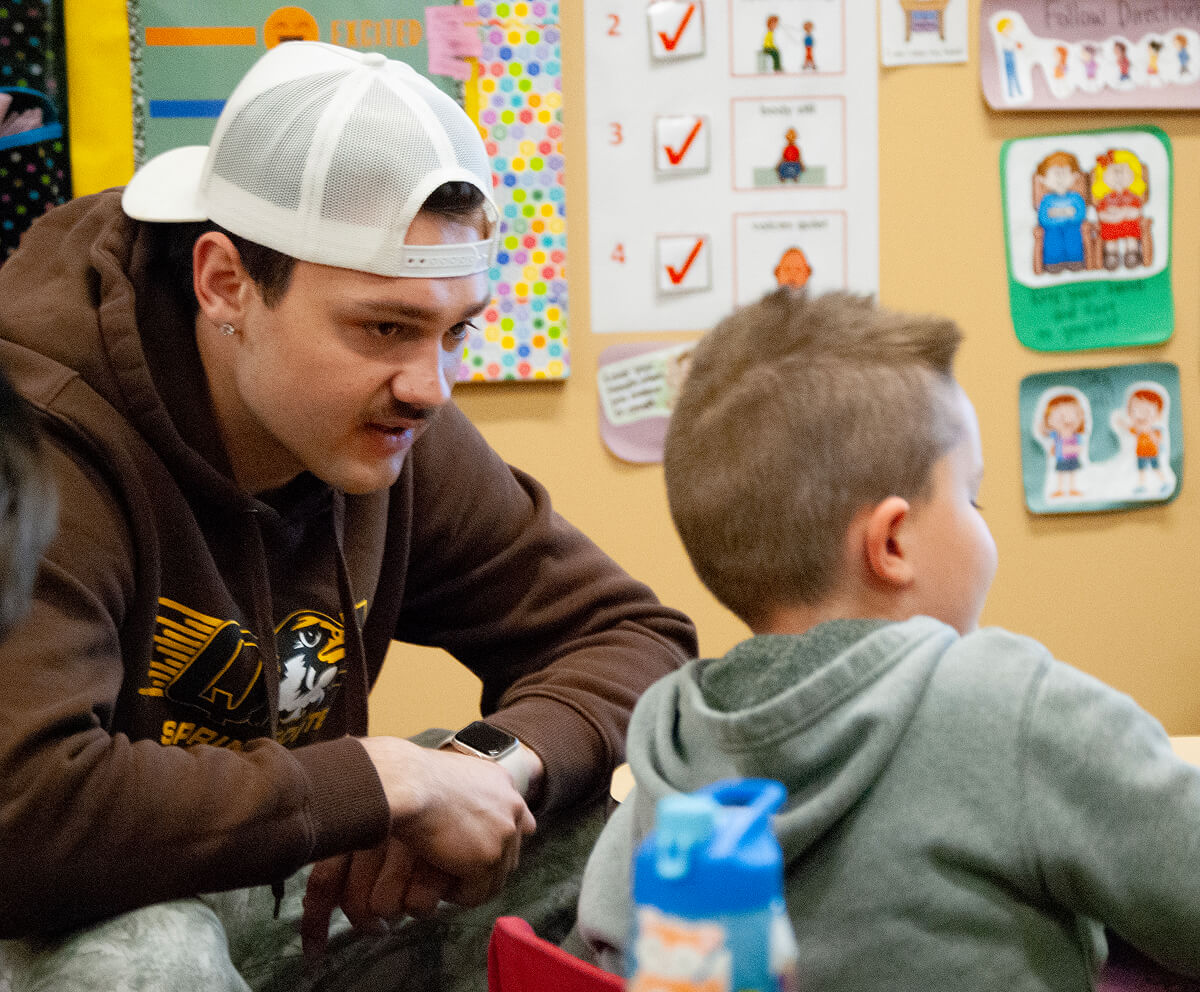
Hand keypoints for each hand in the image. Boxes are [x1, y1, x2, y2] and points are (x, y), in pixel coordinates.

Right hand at [301, 737, 535, 960]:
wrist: (408, 785)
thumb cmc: (415, 778)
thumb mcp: (451, 773)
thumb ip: (469, 792)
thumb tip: (467, 814)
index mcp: (503, 783)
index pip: (520, 821)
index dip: (499, 840)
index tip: (479, 849)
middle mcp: (511, 807)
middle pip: (510, 853)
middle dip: (485, 866)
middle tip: (457, 869)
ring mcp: (503, 834)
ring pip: (495, 878)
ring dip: (471, 883)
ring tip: (444, 878)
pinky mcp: (487, 859)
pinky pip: (475, 893)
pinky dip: (457, 895)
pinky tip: (438, 885)